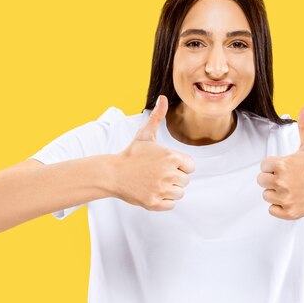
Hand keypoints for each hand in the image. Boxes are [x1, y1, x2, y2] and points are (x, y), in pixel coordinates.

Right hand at [113, 95, 195, 210]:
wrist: (112, 173)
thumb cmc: (131, 154)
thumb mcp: (145, 135)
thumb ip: (157, 117)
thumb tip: (163, 98)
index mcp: (171, 156)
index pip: (190, 166)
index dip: (180, 166)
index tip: (166, 164)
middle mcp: (168, 173)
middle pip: (185, 180)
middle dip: (174, 178)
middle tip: (157, 174)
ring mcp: (161, 189)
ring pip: (179, 193)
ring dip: (170, 190)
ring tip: (155, 182)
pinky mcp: (154, 203)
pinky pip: (171, 204)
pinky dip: (164, 201)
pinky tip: (153, 191)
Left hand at [257, 105, 303, 219]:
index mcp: (283, 164)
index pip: (263, 166)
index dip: (273, 166)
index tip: (286, 166)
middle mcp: (282, 182)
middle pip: (261, 181)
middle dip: (271, 179)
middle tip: (287, 178)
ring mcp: (287, 198)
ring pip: (267, 195)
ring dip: (275, 193)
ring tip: (291, 188)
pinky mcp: (291, 212)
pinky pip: (272, 210)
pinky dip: (279, 207)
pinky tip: (292, 199)